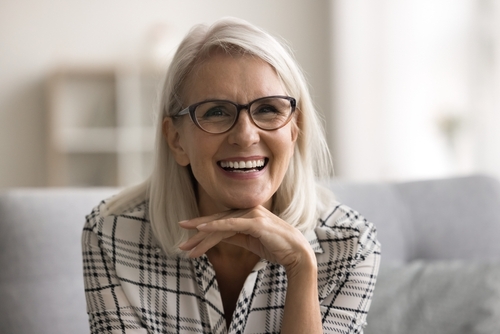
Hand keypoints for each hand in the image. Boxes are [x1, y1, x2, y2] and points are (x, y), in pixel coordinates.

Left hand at [178, 206, 315, 272]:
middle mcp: (248, 211)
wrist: (296, 253)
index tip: (188, 237)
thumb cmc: (276, 247)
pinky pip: (231, 224)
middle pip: (217, 221)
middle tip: (181, 243)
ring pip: (221, 225)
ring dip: (202, 236)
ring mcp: (252, 215)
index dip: (203, 228)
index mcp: (247, 214)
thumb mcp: (250, 241)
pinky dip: (216, 226)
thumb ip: (235, 236)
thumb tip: (217, 237)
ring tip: (187, 246)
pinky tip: (202, 229)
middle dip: (197, 233)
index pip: (221, 221)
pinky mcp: (256, 222)